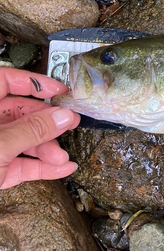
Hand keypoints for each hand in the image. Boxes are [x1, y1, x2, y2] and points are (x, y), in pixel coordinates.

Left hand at [0, 68, 79, 188]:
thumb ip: (31, 131)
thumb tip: (62, 117)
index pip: (6, 82)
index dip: (35, 83)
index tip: (60, 91)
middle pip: (21, 114)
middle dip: (48, 124)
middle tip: (70, 124)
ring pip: (24, 141)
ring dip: (48, 150)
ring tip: (62, 158)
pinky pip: (23, 164)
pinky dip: (42, 168)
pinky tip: (63, 169)